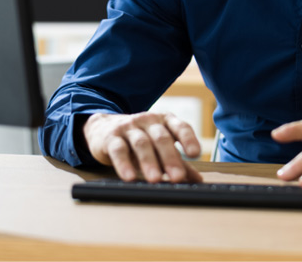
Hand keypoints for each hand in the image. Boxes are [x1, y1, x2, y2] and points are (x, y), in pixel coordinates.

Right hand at [82, 111, 202, 182]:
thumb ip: (178, 161)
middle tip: (177, 177)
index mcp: (164, 121)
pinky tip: (129, 176)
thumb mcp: (159, 147)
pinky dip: (124, 163)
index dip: (188, 139)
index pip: (180, 127)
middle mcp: (148, 120)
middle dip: (170, 157)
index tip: (195, 154)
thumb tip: (198, 180)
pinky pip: (119, 149)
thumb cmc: (139, 138)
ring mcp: (129, 127)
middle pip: (161, 137)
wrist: (104, 128)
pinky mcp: (111, 137)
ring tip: (155, 179)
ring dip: (149, 162)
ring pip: (141, 143)